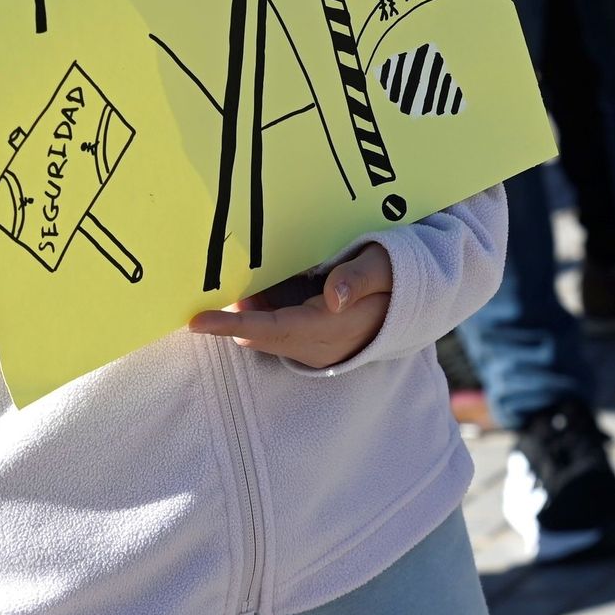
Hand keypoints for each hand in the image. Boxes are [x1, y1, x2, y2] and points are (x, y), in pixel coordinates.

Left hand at [188, 244, 393, 369]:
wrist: (417, 301)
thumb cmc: (399, 276)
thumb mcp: (386, 265)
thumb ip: (361, 277)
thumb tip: (331, 296)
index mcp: (333, 328)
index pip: (274, 330)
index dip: (234, 324)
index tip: (197, 320)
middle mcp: (319, 346)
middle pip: (260, 334)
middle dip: (231, 313)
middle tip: (210, 281)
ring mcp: (314, 348)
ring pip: (264, 332)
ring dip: (248, 308)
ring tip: (239, 276)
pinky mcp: (310, 342)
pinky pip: (275, 328)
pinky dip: (261, 308)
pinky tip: (260, 283)